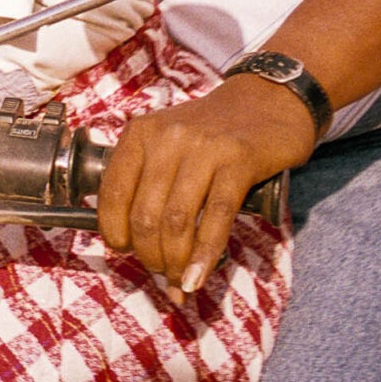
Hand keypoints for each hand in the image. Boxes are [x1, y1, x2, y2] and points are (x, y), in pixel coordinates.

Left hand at [98, 75, 315, 302]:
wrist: (268, 100)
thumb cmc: (212, 132)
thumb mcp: (168, 142)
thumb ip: (148, 181)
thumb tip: (132, 241)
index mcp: (140, 134)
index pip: (112, 192)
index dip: (114, 231)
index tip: (124, 250)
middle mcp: (167, 138)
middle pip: (145, 214)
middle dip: (149, 255)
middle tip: (161, 273)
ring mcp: (203, 149)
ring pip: (177, 221)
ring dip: (174, 262)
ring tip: (179, 281)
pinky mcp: (239, 162)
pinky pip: (216, 218)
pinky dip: (203, 256)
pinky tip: (197, 277)